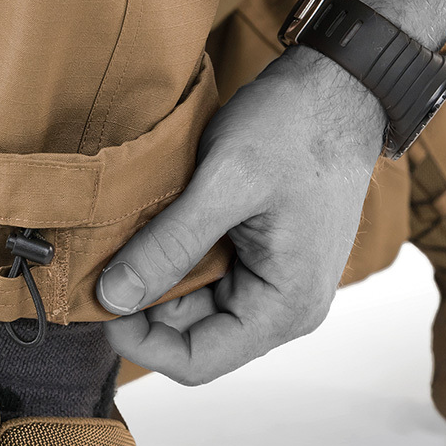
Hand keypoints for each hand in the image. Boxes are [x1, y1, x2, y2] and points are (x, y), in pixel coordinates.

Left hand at [97, 46, 385, 384]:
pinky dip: (171, 258)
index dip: (139, 341)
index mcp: (284, 308)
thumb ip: (169, 245)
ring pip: (188, 307)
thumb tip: (113, 297)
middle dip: (142, 304)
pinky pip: (201, 278)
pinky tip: (157, 226)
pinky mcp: (257, 263)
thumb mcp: (226, 181)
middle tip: (106, 257)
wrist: (344, 83)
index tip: (102, 297)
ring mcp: (269, 288)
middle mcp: (280, 311)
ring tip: (134, 233)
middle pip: (186, 336)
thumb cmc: (299, 125)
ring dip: (154, 277)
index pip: (195, 362)